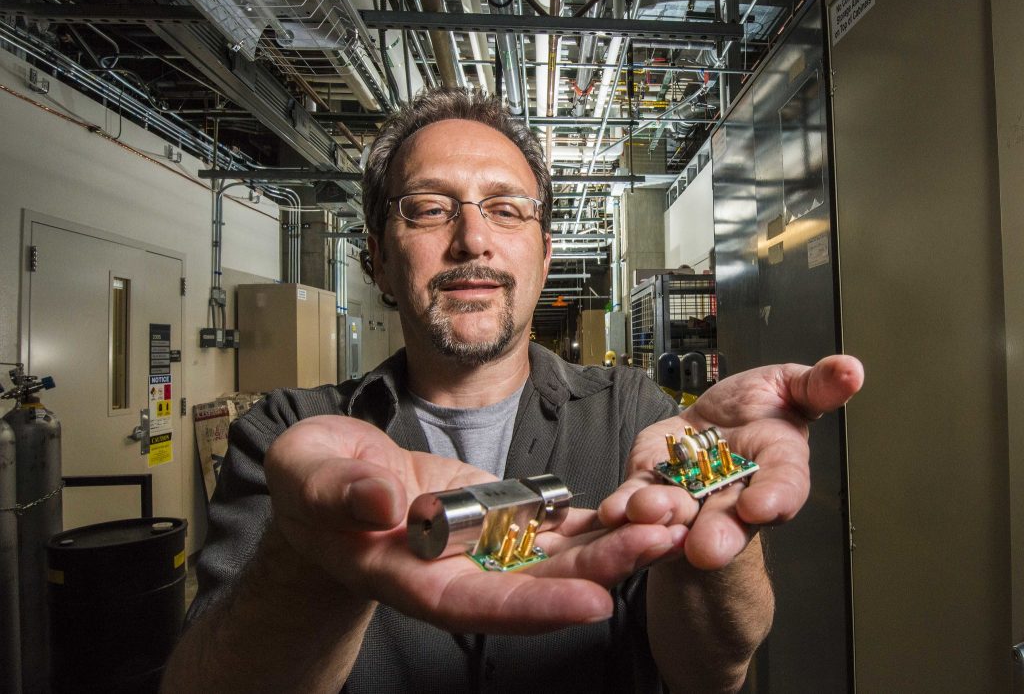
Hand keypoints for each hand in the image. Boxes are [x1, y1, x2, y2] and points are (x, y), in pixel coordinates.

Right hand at [264, 415, 686, 634]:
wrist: (333, 480)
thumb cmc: (312, 483)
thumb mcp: (308, 472)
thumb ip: (341, 491)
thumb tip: (382, 502)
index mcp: (406, 574)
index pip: (474, 602)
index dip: (533, 607)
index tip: (591, 601)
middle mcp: (454, 571)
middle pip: (534, 585)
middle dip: (598, 570)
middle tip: (657, 545)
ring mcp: (481, 547)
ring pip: (554, 555)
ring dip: (611, 543)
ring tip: (667, 522)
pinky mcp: (497, 517)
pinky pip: (551, 524)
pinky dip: (594, 518)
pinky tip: (635, 507)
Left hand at [599, 355, 863, 569]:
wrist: (714, 424)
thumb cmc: (758, 408)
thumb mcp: (790, 387)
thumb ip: (817, 386)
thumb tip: (853, 368)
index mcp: (777, 468)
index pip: (783, 486)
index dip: (775, 497)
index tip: (763, 508)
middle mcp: (735, 493)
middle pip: (730, 518)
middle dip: (717, 533)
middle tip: (704, 549)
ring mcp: (691, 496)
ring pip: (679, 513)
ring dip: (662, 515)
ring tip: (647, 513)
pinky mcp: (650, 485)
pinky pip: (636, 500)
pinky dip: (625, 505)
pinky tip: (612, 511)